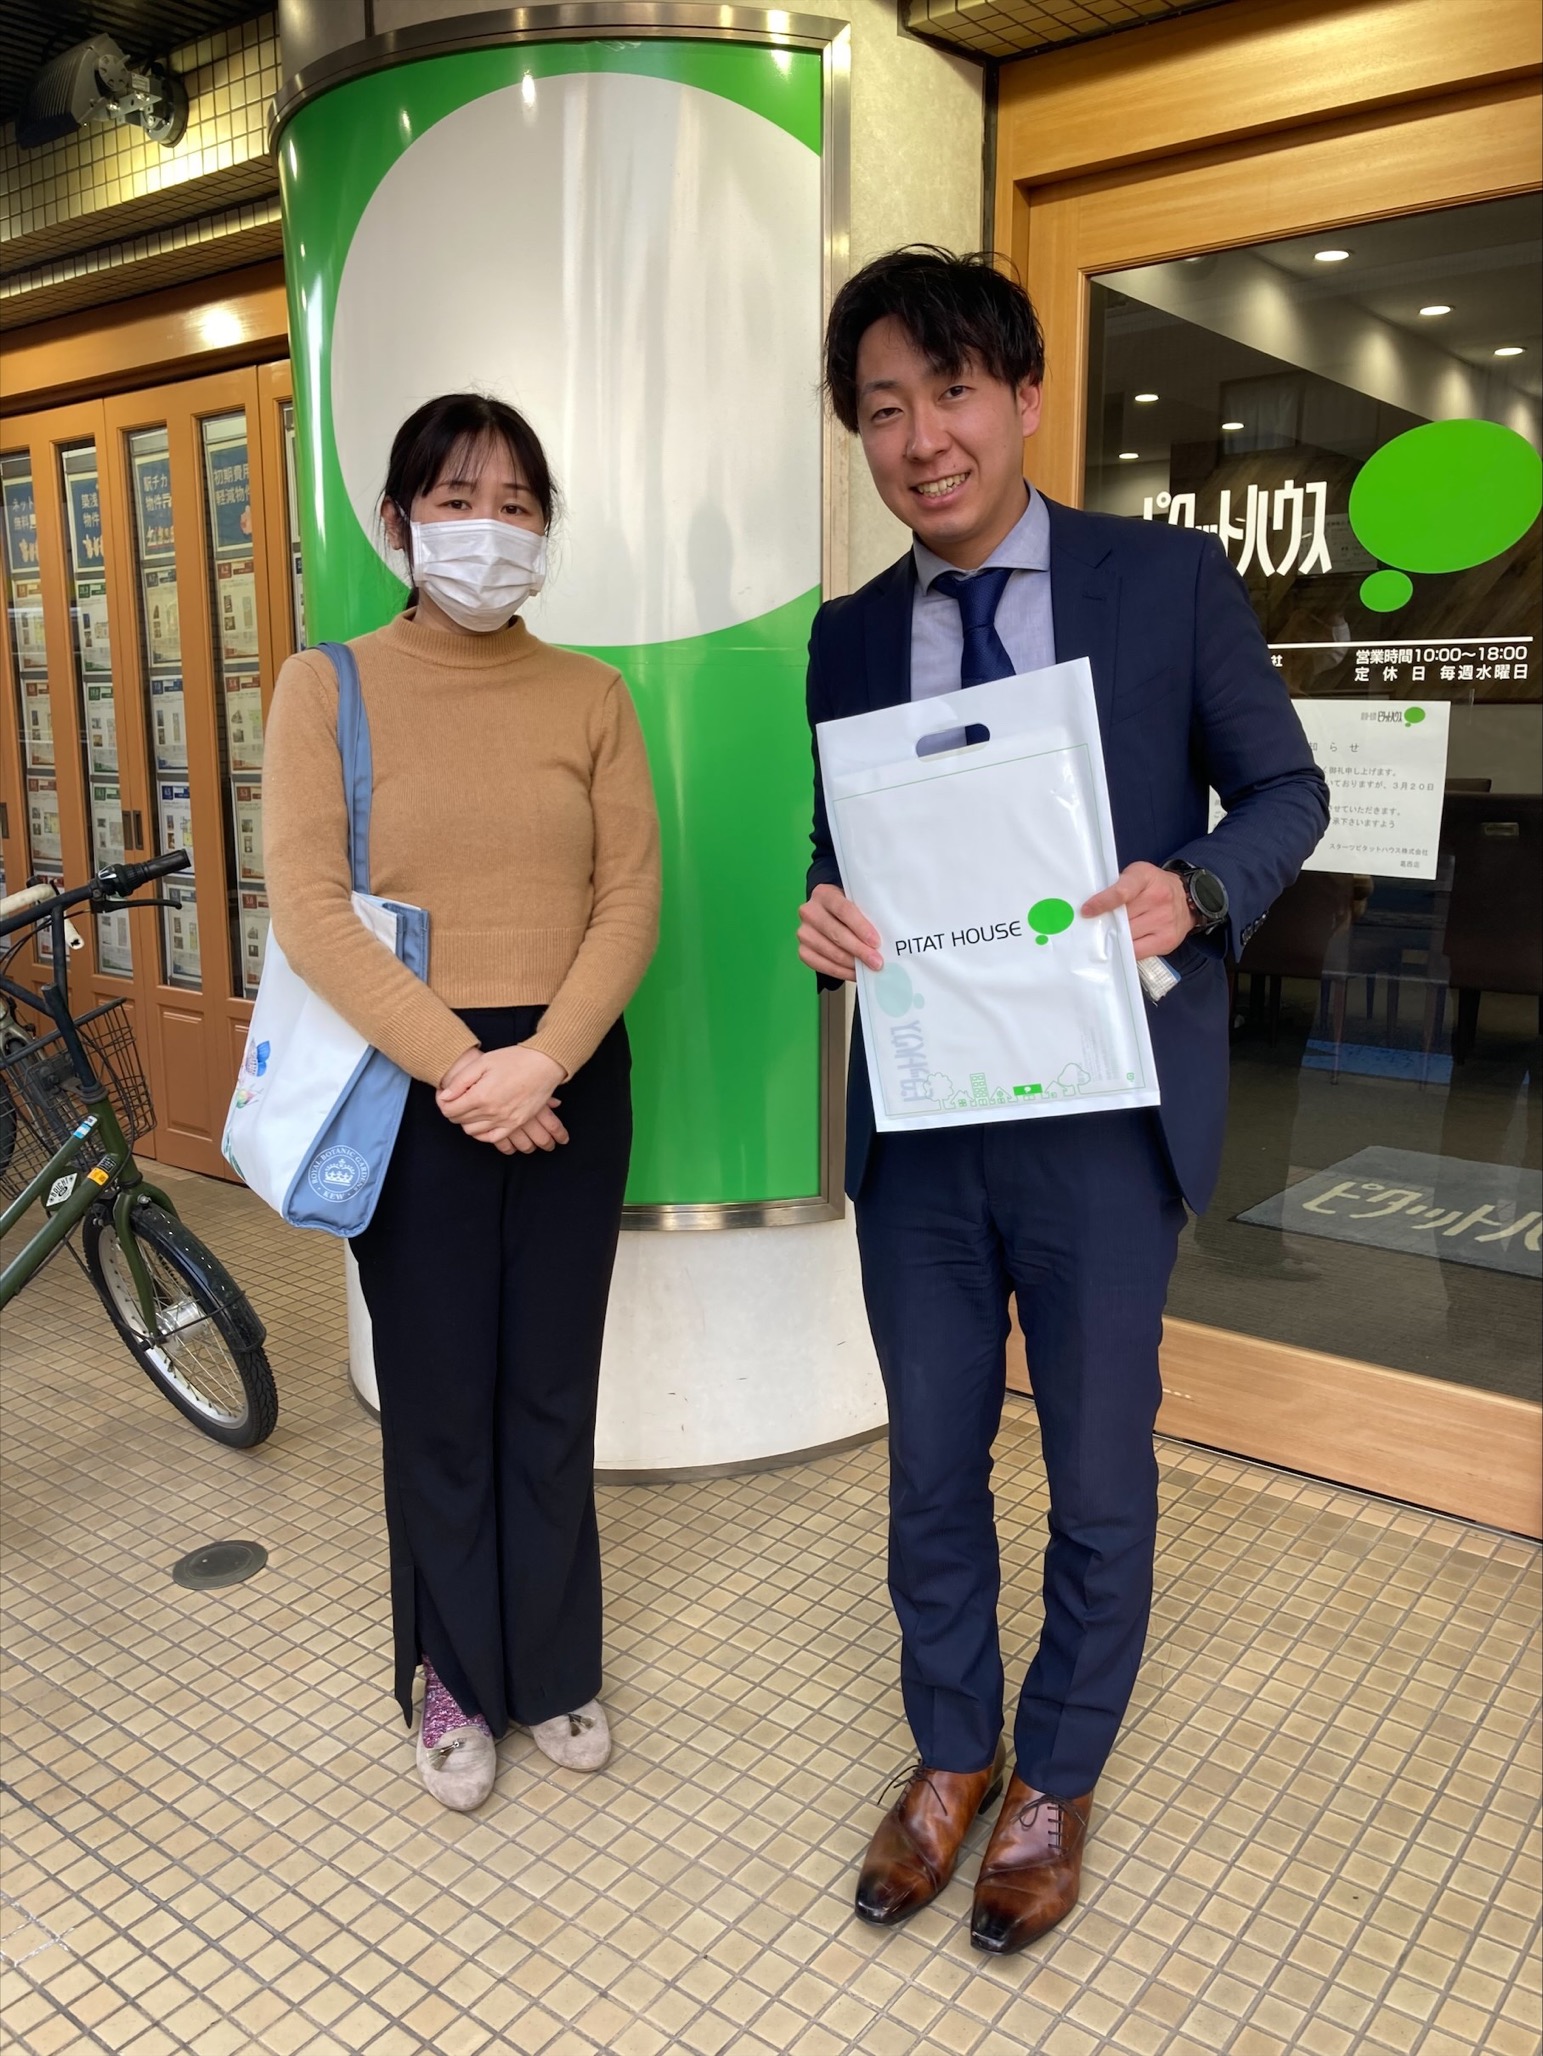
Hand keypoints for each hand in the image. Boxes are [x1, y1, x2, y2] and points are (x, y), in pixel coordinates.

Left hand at [436, 1044, 567, 1148]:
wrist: (544, 1065)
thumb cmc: (514, 1059)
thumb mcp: (483, 1062)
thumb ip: (461, 1080)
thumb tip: (444, 1096)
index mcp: (480, 1095)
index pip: (449, 1110)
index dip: (443, 1102)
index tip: (445, 1094)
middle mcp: (491, 1112)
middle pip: (459, 1120)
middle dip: (453, 1109)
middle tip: (457, 1097)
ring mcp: (504, 1120)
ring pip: (472, 1131)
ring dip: (466, 1120)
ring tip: (470, 1106)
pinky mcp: (515, 1124)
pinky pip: (492, 1138)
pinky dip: (482, 1133)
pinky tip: (482, 1121)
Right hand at [797, 882, 882, 981]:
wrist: (826, 912)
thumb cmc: (846, 908)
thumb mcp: (855, 901)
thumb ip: (865, 913)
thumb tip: (887, 937)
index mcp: (824, 894)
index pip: (843, 910)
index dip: (860, 927)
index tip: (876, 942)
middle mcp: (809, 912)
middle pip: (836, 934)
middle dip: (859, 950)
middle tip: (877, 962)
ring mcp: (804, 932)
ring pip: (830, 952)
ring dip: (852, 964)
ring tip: (869, 970)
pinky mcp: (803, 950)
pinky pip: (822, 966)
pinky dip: (841, 972)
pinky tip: (855, 973)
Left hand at [1081, 862, 1194, 959]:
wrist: (1188, 898)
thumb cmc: (1154, 886)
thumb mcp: (1136, 875)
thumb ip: (1117, 886)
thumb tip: (1092, 908)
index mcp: (1145, 878)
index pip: (1121, 893)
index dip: (1102, 903)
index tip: (1086, 911)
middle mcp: (1158, 898)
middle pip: (1122, 919)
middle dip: (1106, 923)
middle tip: (1095, 925)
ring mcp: (1165, 921)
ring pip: (1127, 937)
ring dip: (1115, 938)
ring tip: (1110, 934)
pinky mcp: (1167, 940)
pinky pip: (1138, 952)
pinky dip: (1126, 950)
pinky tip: (1122, 944)